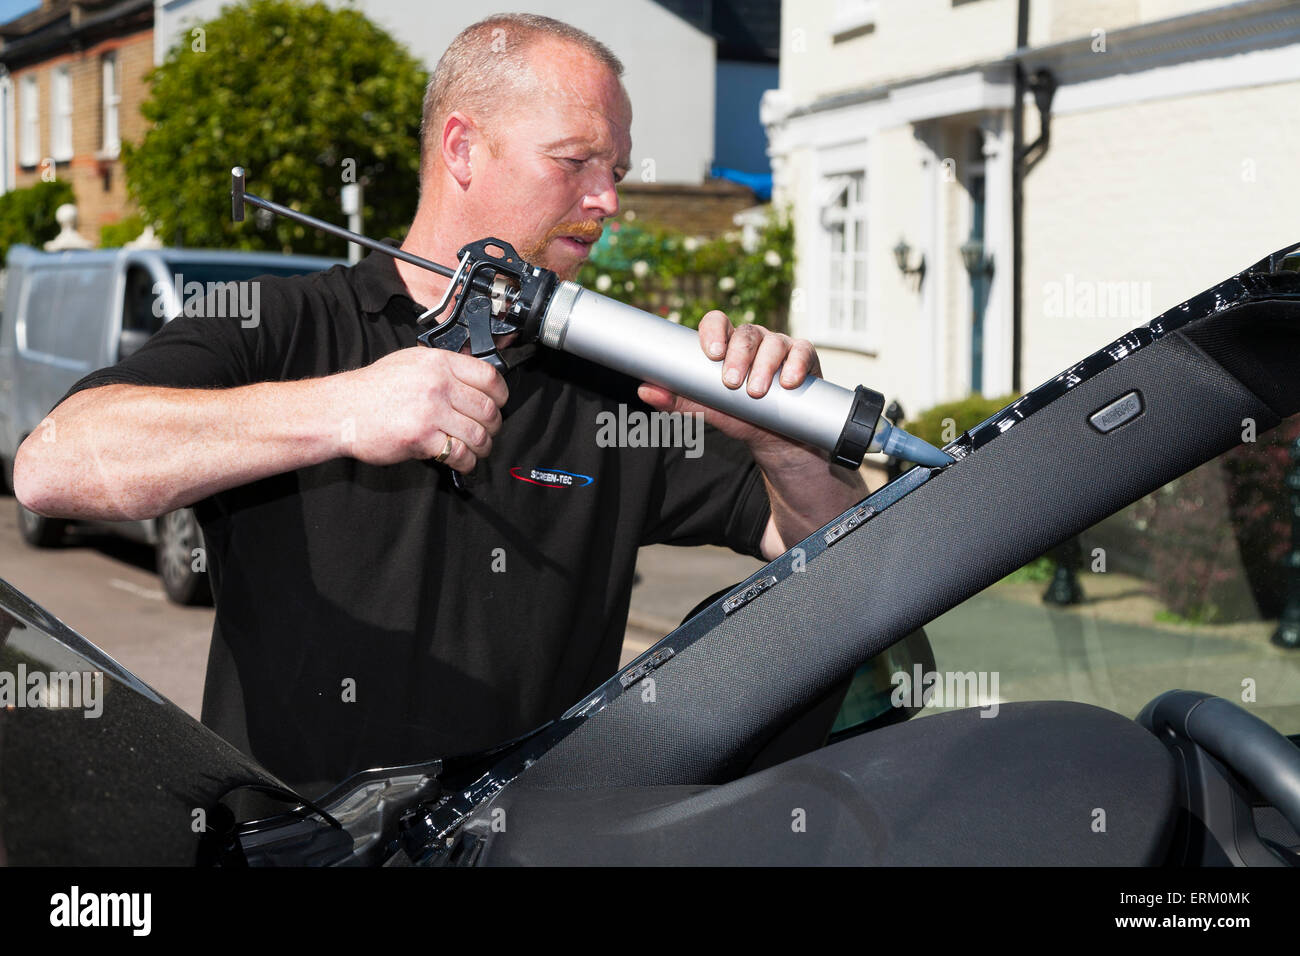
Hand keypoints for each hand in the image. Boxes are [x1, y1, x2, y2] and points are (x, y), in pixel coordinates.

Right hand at [332, 347, 507, 471]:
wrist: (342, 410)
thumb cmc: (373, 389)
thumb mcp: (410, 363)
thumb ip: (442, 369)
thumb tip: (474, 381)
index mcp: (438, 362)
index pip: (489, 377)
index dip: (501, 395)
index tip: (499, 405)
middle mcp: (438, 384)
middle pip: (488, 409)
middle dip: (494, 427)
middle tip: (488, 433)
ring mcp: (430, 411)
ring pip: (477, 434)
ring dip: (483, 447)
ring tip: (477, 450)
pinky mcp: (422, 438)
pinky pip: (459, 453)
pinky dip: (466, 462)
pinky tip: (463, 463)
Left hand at [637, 311, 822, 456]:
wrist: (778, 439)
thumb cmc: (740, 416)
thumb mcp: (706, 410)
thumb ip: (676, 400)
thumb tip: (643, 390)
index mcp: (727, 344)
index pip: (717, 323)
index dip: (713, 332)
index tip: (710, 354)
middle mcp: (754, 340)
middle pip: (746, 334)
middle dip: (738, 357)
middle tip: (731, 383)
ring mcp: (781, 346)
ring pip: (773, 343)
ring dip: (764, 366)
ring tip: (756, 391)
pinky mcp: (805, 359)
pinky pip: (802, 352)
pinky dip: (795, 366)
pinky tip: (788, 382)